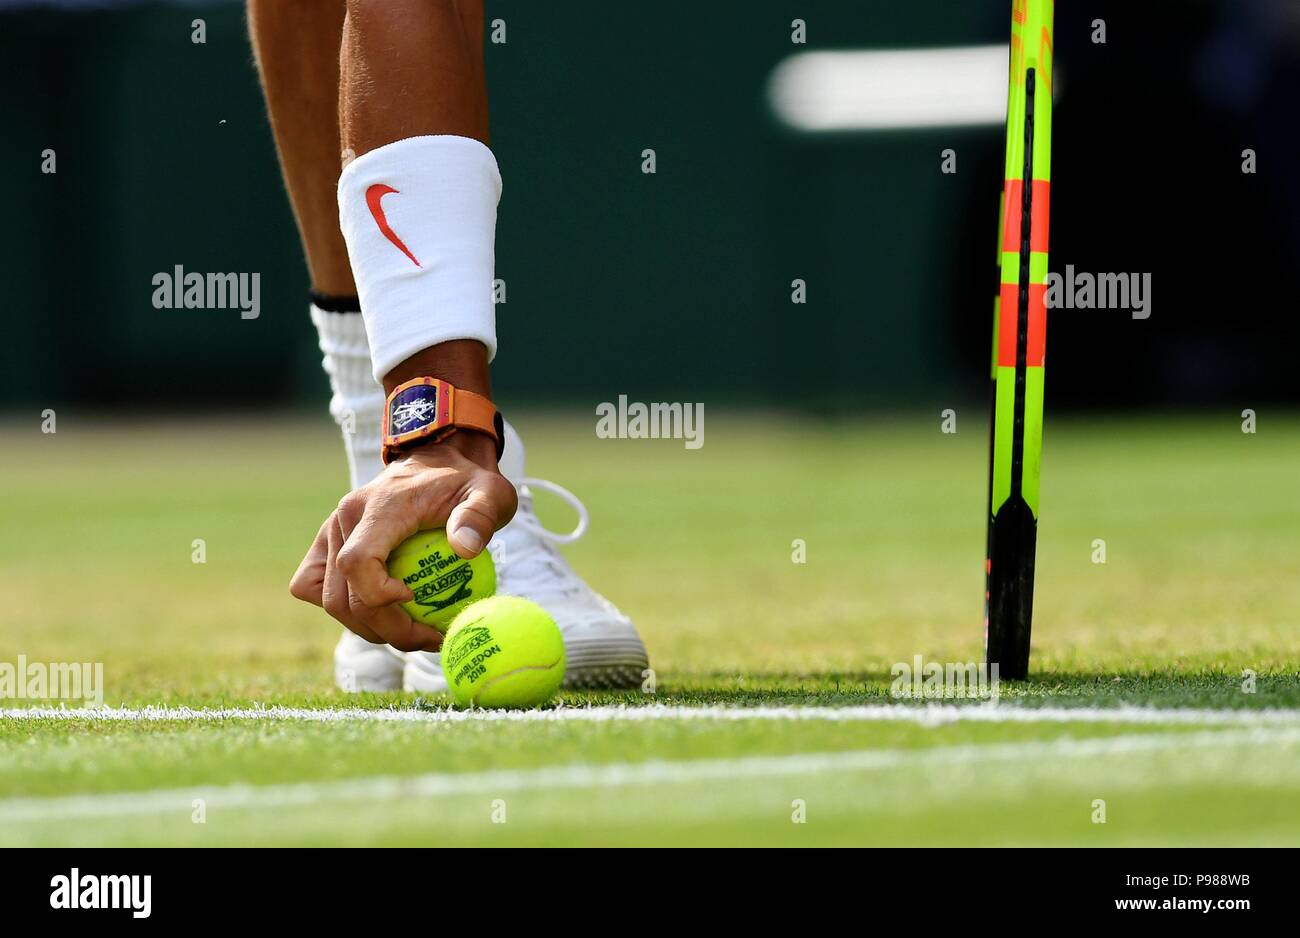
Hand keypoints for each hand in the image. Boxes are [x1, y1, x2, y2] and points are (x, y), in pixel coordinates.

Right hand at [289, 430, 516, 650]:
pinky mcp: (327, 544)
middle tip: (430, 637)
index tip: (417, 600)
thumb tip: (465, 549)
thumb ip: (480, 516)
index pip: (357, 563)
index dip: (380, 597)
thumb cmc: (466, 481)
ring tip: (415, 631)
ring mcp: (331, 532)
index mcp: (379, 507)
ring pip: (331, 600)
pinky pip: (316, 587)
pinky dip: (346, 608)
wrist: (439, 458)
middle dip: (386, 629)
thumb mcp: (490, 493)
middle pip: (343, 596)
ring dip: (370, 627)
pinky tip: (384, 613)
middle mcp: (344, 519)